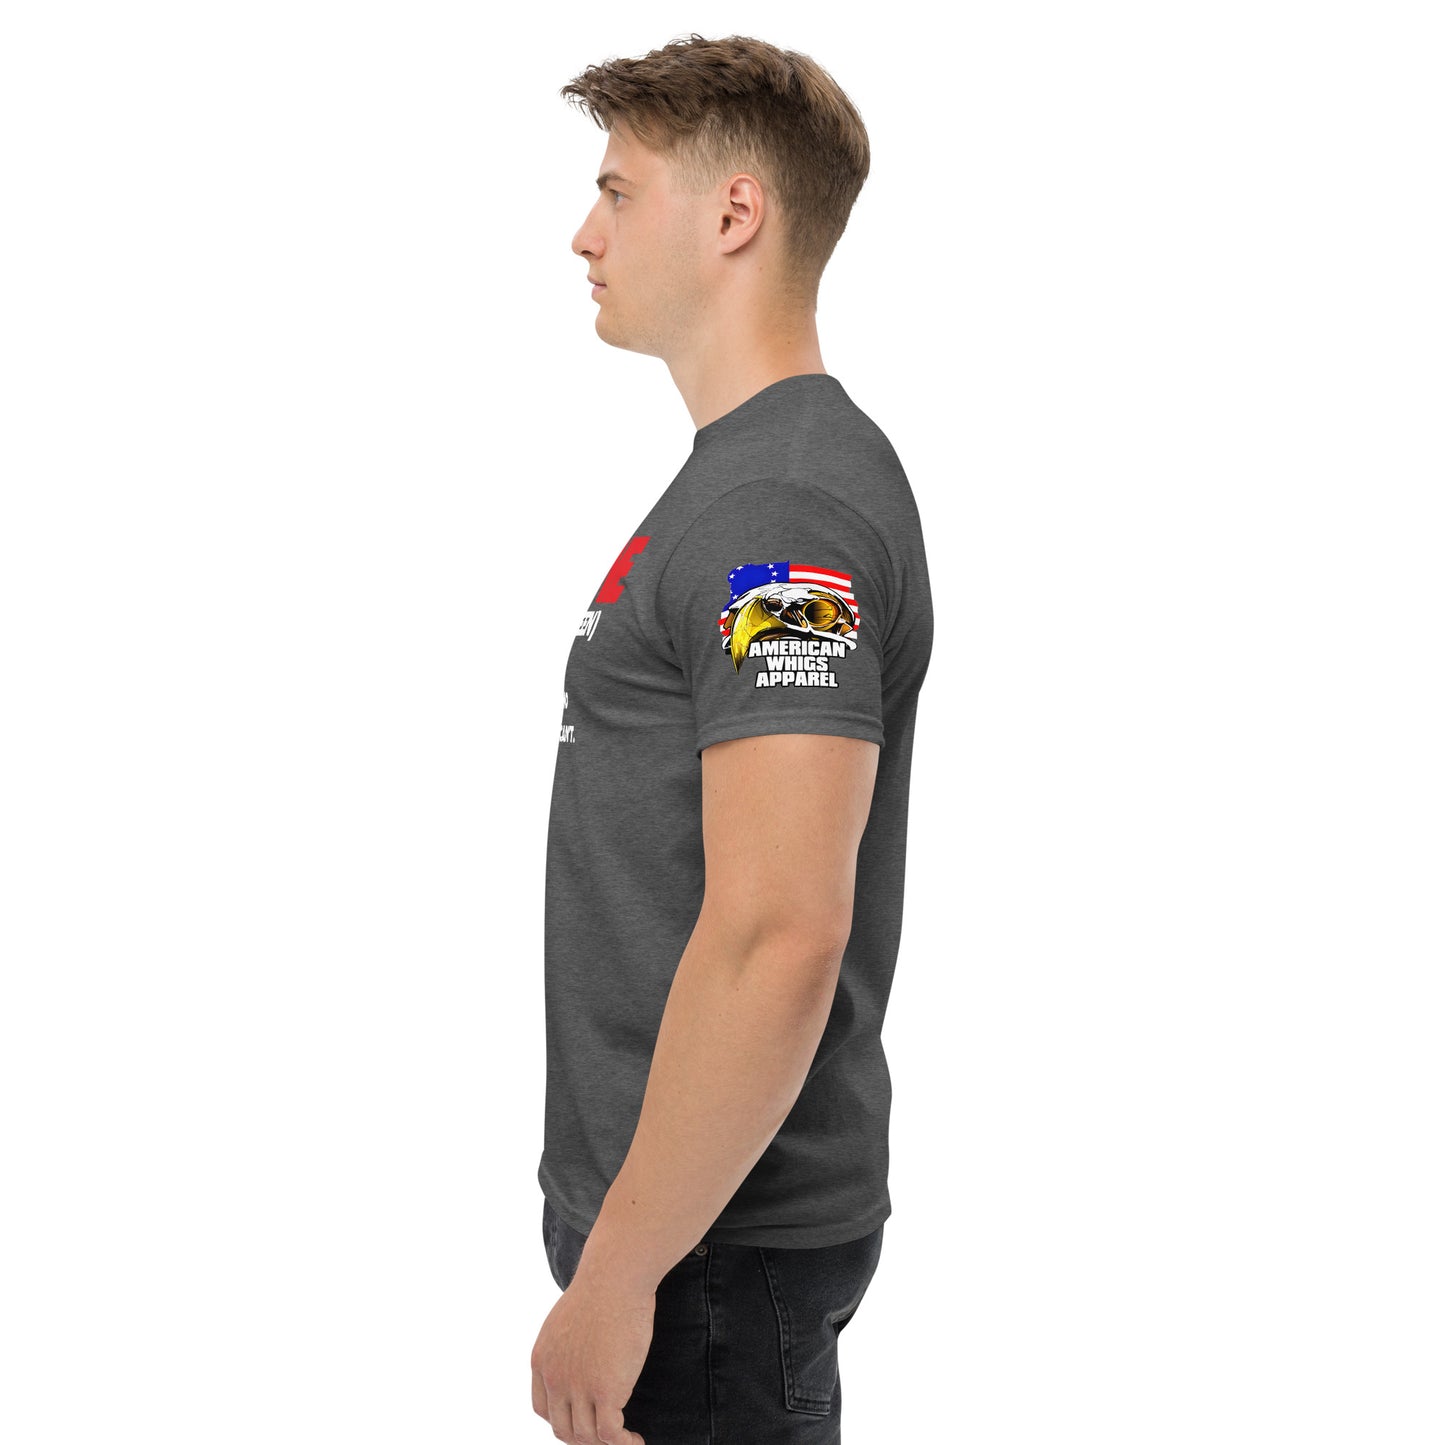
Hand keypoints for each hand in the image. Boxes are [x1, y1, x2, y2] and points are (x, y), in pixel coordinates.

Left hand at [530, 1267, 654, 1443]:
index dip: (564, 1420)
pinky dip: (624, 1444)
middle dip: (585, 1439)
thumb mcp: (568, 1318)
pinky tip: (637, 1441)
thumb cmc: (602, 1288)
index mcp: (542, 1360)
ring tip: (628, 1441)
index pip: (543, 1409)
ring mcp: (578, 1386)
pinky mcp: (606, 1390)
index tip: (586, 1419)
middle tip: (609, 1433)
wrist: (616, 1276)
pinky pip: (610, 1434)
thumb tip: (583, 1355)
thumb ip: (568, 1344)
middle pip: (564, 1429)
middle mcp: (554, 1378)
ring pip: (587, 1437)